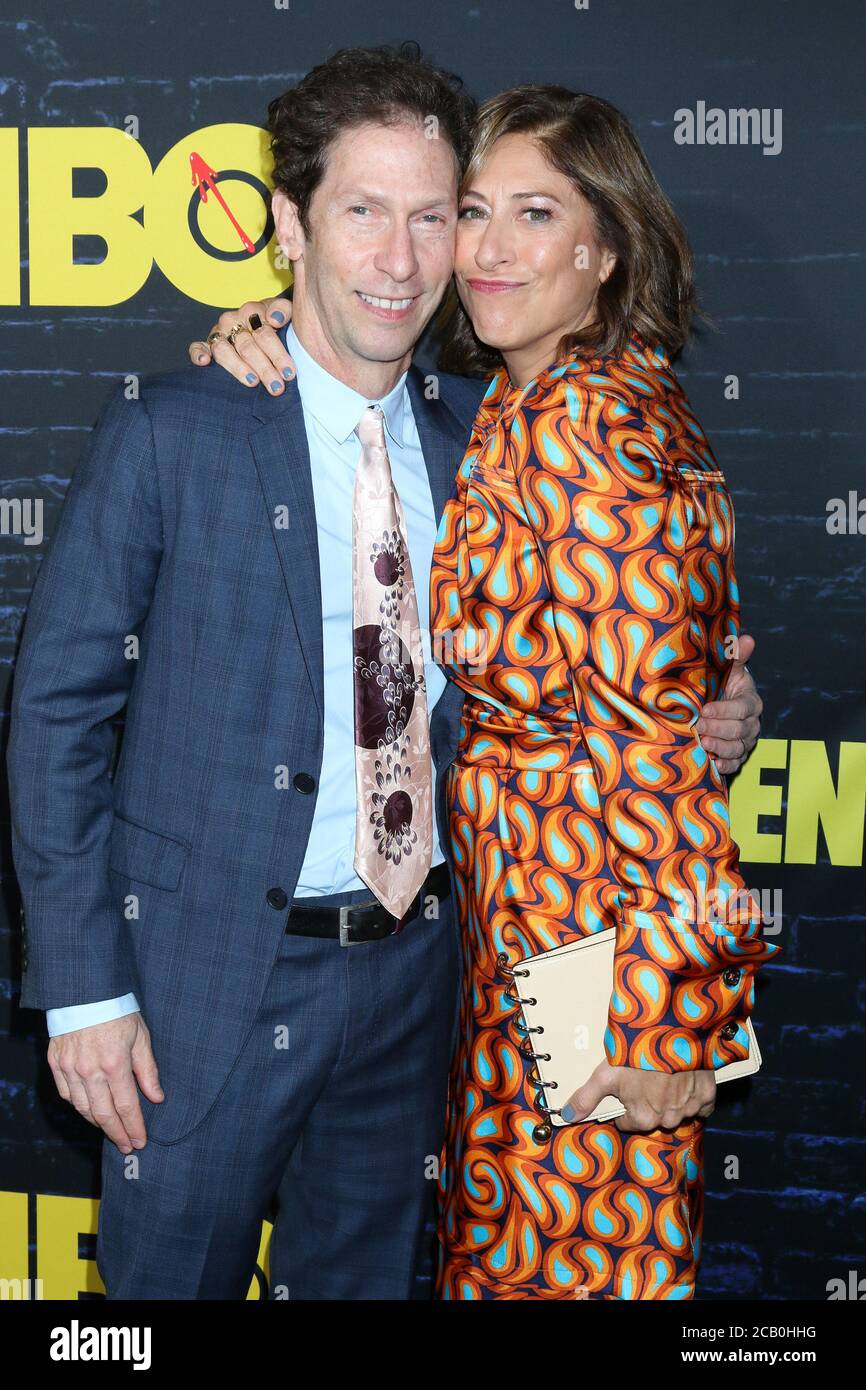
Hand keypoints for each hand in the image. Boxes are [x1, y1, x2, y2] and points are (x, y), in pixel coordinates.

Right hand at [47, 1012, 163, 1152]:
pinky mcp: (56, 1064)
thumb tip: (157, 1097)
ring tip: (111, 1132)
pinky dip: (79, 1107)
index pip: (127, 1106)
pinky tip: (90, 1111)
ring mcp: (70, 1069)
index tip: (141, 1141)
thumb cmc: (117, 1011)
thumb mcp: (141, 1037)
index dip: (134, 1127)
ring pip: (83, 1108)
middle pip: (104, 1114)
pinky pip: (67, 1095)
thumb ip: (148, 1070)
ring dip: (98, 1124)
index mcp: (115, 1064)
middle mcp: (90, 1071)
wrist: (86, 992)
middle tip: (127, 1146)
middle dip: (117, 1134)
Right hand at [189, 297, 295, 392]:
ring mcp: (218, 332)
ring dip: (238, 368)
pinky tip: (204, 362)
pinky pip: (198, 347)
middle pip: (247, 346)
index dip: (277, 354)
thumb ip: (284, 311)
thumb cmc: (275, 323)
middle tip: (277, 387)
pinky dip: (198, 353)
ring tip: (252, 382)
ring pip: (224, 351)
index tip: (289, 373)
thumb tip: (275, 319)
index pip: (264, 333)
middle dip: (264, 368)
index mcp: (252, 311)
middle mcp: (232, 320)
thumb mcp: (285, 312)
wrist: (259, 323)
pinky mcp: (207, 343)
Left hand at [560, 1059, 715, 1132]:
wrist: (674, 1031)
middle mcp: (668, 1119)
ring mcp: (689, 1107)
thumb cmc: (637, 1053)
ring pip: (677, 1111)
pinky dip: (694, 1095)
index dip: (623, 1104)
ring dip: (671, 1098)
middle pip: (653, 1117)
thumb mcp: (606, 1073)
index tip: (624, 1088)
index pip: (627, 1121)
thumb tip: (567, 1116)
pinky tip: (684, 1078)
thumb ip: (587, 1097)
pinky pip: (701, 1104)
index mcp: (642, 1118)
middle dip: (648, 1101)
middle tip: (644, 1076)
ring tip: (663, 1074)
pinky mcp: (707, 1095)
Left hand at [696, 631, 761, 774]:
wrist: (717, 704)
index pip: (742, 708)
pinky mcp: (738, 756)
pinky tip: (713, 764)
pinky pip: (735, 764)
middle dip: (718, 729)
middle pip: (739, 730)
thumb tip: (747, 638)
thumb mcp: (728, 670)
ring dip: (720, 747)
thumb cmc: (721, 686)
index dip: (724, 710)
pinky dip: (725, 766)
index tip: (705, 709)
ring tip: (702, 743)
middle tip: (698, 726)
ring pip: (738, 748)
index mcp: (751, 701)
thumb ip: (736, 656)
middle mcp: (751, 723)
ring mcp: (746, 741)